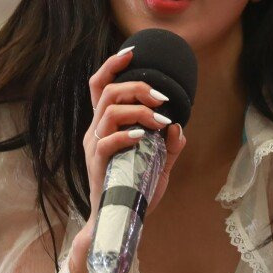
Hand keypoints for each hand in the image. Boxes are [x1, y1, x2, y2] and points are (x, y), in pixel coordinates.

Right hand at [83, 47, 185, 225]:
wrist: (118, 220)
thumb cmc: (135, 191)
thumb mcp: (158, 165)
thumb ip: (168, 146)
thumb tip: (178, 127)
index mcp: (105, 126)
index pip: (101, 86)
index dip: (113, 65)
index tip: (132, 52)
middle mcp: (95, 131)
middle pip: (108, 91)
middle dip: (138, 87)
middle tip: (163, 98)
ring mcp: (94, 146)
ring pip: (109, 111)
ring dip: (139, 111)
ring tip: (159, 121)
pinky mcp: (97, 164)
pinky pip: (106, 140)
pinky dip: (126, 134)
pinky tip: (144, 137)